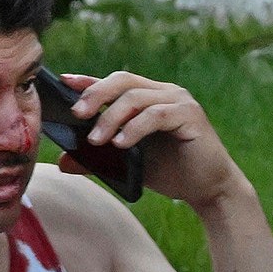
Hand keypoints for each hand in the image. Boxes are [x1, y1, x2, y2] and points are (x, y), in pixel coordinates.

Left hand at [60, 71, 247, 208]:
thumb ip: (99, 158)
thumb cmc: (172, 173)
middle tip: (77, 115)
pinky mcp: (191, 116)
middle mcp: (165, 92)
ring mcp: (180, 101)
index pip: (115, 82)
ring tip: (96, 141)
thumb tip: (63, 163)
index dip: (89, 81)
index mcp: (150, 97)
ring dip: (111, 118)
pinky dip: (134, 128)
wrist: (209, 190)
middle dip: (95, 95)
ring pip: (136, 97)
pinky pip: (155, 115)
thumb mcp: (128, 163)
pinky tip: (121, 144)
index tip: (63, 83)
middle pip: (122, 81)